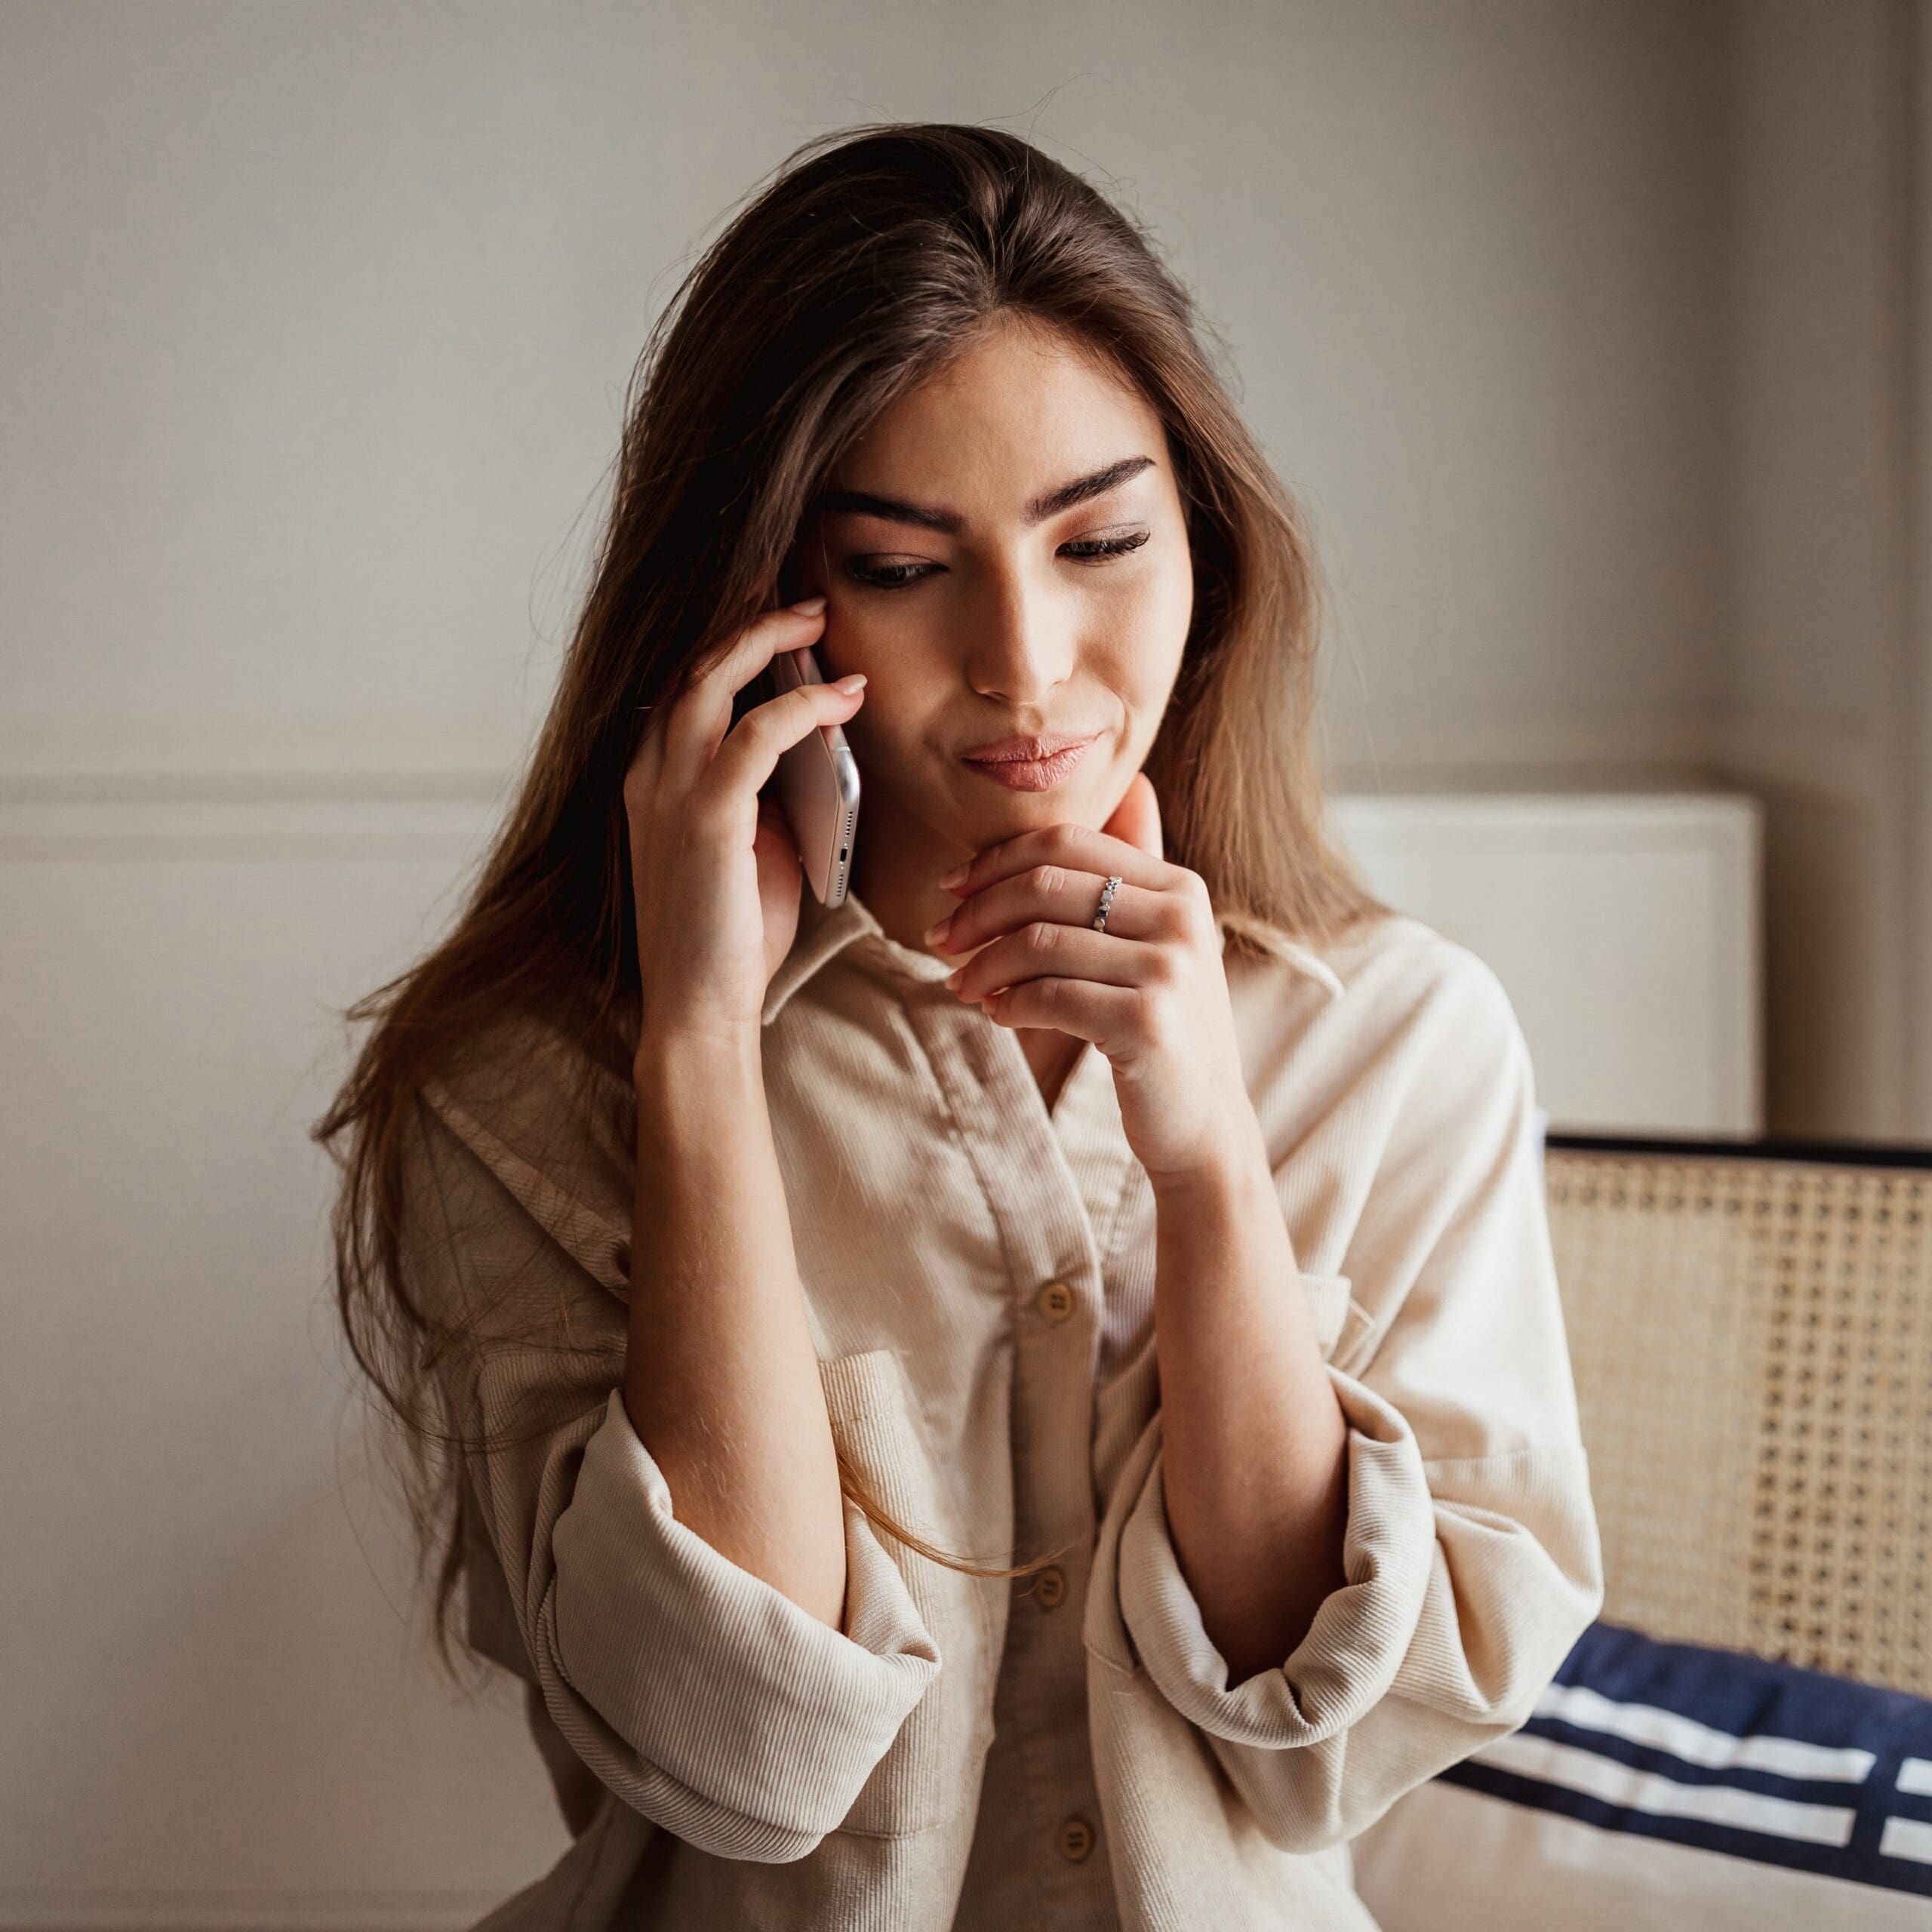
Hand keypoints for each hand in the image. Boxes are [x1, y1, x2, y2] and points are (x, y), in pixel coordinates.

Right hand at [624, 598, 866, 1046]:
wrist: (699, 1011)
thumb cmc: (728, 939)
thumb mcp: (745, 848)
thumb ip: (762, 794)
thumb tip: (813, 746)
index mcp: (648, 782)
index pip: (681, 688)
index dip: (729, 647)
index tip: (783, 626)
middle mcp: (647, 776)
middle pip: (691, 667)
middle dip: (750, 626)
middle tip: (807, 607)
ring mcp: (669, 794)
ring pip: (711, 681)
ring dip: (769, 643)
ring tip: (820, 624)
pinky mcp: (707, 818)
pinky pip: (757, 734)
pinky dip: (803, 705)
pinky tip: (843, 697)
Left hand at [928, 773, 1263, 1184]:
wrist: (1204, 1124)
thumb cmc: (1163, 1030)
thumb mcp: (1159, 943)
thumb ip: (1135, 875)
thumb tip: (1137, 787)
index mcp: (1180, 886)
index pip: (1069, 844)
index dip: (997, 859)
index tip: (951, 888)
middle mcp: (1182, 918)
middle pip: (1047, 885)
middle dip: (978, 911)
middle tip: (940, 939)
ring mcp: (1170, 969)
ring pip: (1040, 941)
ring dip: (984, 963)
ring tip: (961, 985)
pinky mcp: (1148, 1021)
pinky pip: (1050, 996)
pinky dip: (1009, 1002)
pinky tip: (995, 1013)